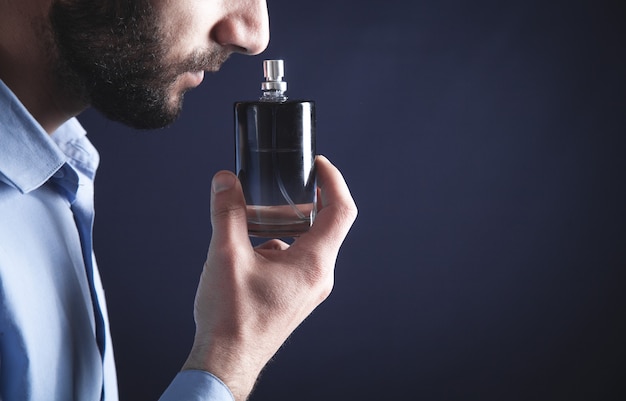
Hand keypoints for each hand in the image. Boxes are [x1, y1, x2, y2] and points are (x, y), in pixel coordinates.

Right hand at [182, 155, 356, 399]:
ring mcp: (308, 289)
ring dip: (284, 224)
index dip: (333, 181)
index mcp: (313, 264)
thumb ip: (227, 212)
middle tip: (282, 184)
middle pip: (324, 225)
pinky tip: (247, 250)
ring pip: (306, 243)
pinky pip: (294, 260)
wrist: (226, 361)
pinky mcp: (294, 296)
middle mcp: (318, 276)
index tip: (319, 164)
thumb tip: (225, 181)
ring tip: (253, 217)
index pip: (341, 211)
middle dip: (302, 201)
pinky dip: (276, 245)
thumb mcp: (226, 255)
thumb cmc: (232, 318)